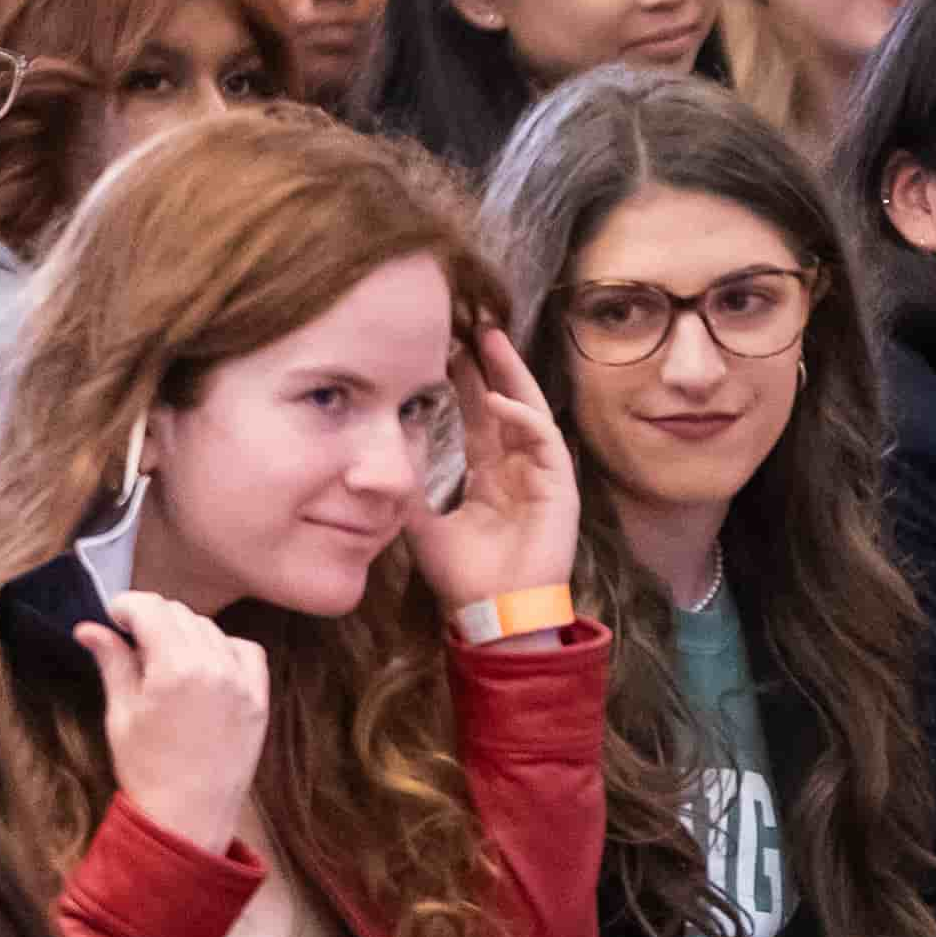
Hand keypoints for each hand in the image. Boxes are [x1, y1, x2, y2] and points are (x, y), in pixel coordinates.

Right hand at [76, 590, 272, 854]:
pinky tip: (205, 666)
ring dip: (186, 633)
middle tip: (133, 641)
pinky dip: (224, 648)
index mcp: (175, 668)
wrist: (188, 816)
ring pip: (212, 630)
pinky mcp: (260, 699)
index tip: (113, 617)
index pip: (151, 608)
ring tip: (165, 660)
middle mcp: (214, 667)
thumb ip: (113, 662)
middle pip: (181, 614)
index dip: (126, 606)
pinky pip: (246, 652)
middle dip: (153, 619)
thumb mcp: (121, 713)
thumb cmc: (146, 768)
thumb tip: (89, 628)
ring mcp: (243, 683)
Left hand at [408, 318, 581, 613]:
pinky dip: (522, 418)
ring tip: (490, 340)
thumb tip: (377, 449)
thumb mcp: (419, 519)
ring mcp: (539, 475)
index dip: (460, 382)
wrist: (492, 612)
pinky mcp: (558, 488)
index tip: (440, 346)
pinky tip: (497, 400)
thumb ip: (408, 484)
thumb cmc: (461, 573)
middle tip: (469, 324)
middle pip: (501, 402)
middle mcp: (514, 468)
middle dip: (487, 364)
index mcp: (485, 474)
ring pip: (527, 411)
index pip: (474, 416)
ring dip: (510, 375)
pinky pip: (544, 441)